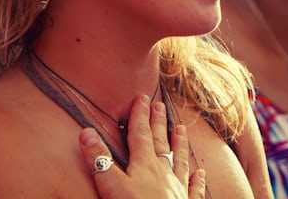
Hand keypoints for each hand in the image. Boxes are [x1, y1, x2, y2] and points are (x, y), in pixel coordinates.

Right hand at [79, 94, 204, 197]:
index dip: (140, 116)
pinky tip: (201, 173)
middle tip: (159, 105)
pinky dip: (197, 180)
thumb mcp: (112, 188)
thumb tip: (86, 132)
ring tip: (181, 128)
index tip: (142, 98)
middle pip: (160, 142)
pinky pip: (193, 190)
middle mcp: (163, 172)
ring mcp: (177, 189)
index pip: (140, 135)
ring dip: (179, 144)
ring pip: (179, 160)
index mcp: (144, 165)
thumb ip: (100, 161)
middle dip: (158, 123)